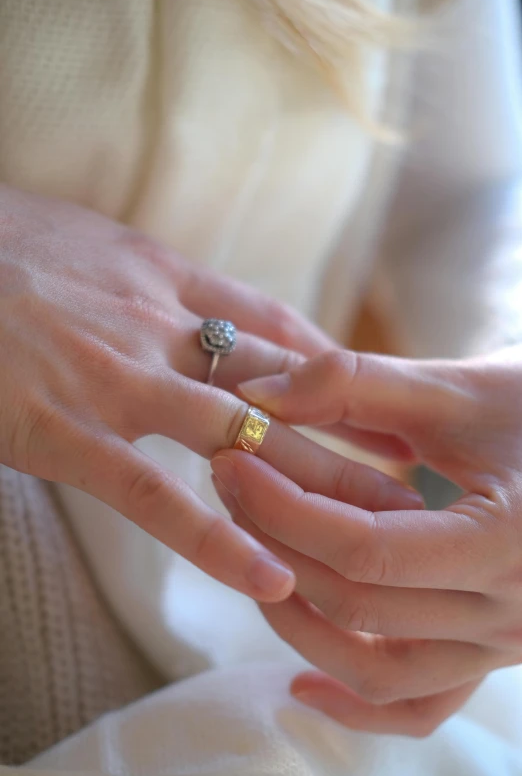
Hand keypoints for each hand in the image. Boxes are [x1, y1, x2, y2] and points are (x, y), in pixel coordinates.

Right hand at [0, 185, 417, 603]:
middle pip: (278, 387)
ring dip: (308, 487)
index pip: (277, 326)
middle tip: (403, 473)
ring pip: (240, 440)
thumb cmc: (7, 245)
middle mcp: (156, 324)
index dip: (336, 368)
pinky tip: (266, 575)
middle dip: (346, 433)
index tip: (377, 402)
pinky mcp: (65, 430)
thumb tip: (201, 307)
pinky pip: (156, 495)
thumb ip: (159, 277)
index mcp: (164, 274)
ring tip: (366, 529)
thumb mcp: (100, 240)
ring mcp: (116, 378)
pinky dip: (215, 538)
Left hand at [210, 346, 521, 734]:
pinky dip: (356, 703)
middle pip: (358, 605)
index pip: (364, 549)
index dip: (284, 506)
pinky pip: (418, 704)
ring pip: (377, 669)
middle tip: (228, 479)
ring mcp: (500, 646)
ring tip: (248, 555)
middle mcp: (508, 613)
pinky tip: (300, 685)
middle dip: (275, 542)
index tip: (232, 458)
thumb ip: (356, 382)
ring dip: (297, 620)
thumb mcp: (456, 387)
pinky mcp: (486, 653)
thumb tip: (258, 398)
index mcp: (506, 543)